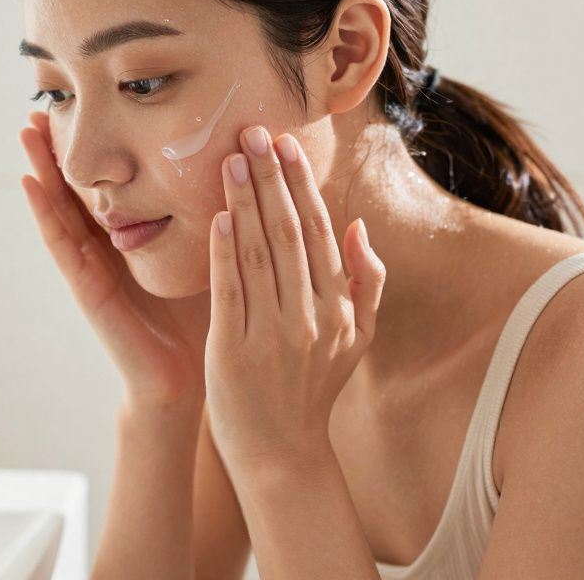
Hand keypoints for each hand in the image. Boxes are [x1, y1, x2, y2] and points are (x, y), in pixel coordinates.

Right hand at [19, 111, 206, 409]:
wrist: (192, 377)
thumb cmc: (204, 317)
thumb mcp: (209, 253)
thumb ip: (214, 215)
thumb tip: (244, 159)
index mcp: (132, 238)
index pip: (108, 183)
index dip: (95, 147)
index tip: (86, 101)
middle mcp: (106, 248)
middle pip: (77, 188)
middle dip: (60, 147)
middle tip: (45, 101)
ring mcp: (92, 268)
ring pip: (60, 208)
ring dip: (42, 168)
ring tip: (27, 129)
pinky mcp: (88, 289)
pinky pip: (61, 245)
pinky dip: (43, 212)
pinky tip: (29, 183)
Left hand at [204, 125, 385, 472]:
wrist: (282, 452)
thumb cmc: (313, 389)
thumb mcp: (357, 339)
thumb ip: (365, 283)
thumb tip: (359, 228)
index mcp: (339, 307)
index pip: (319, 231)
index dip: (302, 184)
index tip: (287, 143)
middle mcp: (311, 316)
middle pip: (289, 233)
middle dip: (272, 178)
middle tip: (252, 132)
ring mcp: (274, 334)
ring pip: (260, 254)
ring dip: (246, 202)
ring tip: (232, 159)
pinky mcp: (234, 350)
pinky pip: (231, 292)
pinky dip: (225, 252)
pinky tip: (218, 217)